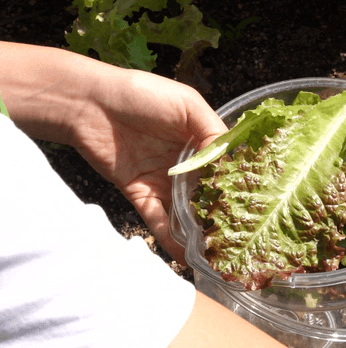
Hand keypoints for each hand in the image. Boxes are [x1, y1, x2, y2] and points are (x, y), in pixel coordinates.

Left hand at [70, 69, 226, 262]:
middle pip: (208, 191)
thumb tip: (229, 161)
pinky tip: (186, 255)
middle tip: (239, 233)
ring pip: (186, 210)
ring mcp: (163, 180)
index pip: (224, 164)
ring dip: (199, 230)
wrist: (89, 104)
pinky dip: (171, 237)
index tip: (255, 200)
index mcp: (199, 138)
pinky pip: (158, 220)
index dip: (237, 181)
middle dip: (221, 211)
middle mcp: (184, 162)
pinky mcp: (140, 194)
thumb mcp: (186, 103)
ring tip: (217, 252)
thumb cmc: (140, 94)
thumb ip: (212, 129)